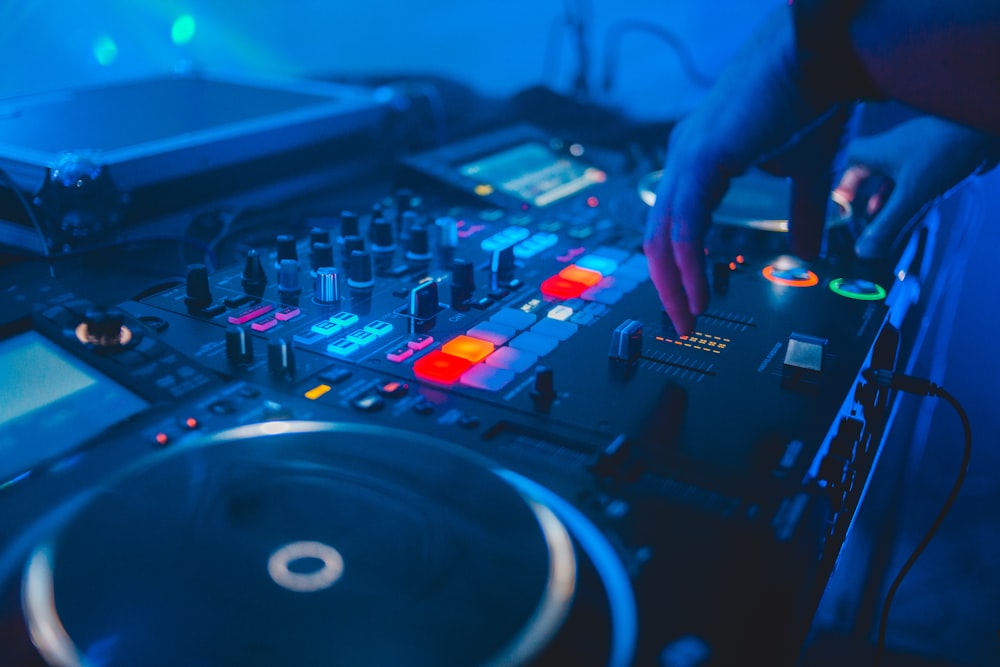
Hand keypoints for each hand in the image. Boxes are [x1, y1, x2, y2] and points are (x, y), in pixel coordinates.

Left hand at [644, 6, 844, 334]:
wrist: (827, 54)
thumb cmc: (816, 98)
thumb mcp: (808, 172)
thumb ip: (801, 213)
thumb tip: (806, 251)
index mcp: (701, 159)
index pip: (676, 223)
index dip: (682, 266)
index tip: (694, 301)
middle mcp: (685, 158)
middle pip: (659, 236)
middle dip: (668, 285)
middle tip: (681, 325)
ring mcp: (687, 157)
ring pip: (663, 236)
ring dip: (673, 285)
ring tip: (687, 320)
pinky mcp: (701, 158)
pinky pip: (684, 225)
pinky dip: (688, 265)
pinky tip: (697, 293)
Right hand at [834, 115, 991, 258]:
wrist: (985, 129)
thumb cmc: (943, 153)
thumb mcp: (911, 195)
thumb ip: (887, 225)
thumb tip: (864, 252)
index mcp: (876, 151)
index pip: (846, 165)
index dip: (840, 187)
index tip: (840, 209)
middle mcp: (890, 152)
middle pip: (866, 176)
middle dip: (863, 201)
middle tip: (860, 222)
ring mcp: (913, 157)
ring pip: (890, 183)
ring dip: (885, 205)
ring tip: (882, 225)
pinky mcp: (932, 164)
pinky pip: (911, 185)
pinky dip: (906, 202)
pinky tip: (909, 216)